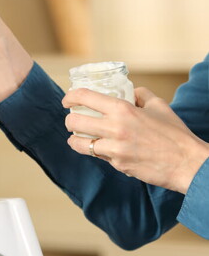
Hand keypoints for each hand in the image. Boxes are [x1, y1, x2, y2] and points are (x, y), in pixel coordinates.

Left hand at [63, 87, 208, 192]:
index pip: (84, 97)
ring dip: (75, 140)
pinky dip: (96, 152)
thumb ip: (140, 94)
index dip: (70, 97)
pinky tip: (100, 149)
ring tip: (78, 137)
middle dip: (69, 120)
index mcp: (123, 109)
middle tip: (72, 120)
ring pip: (79, 143)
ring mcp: (114, 149)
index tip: (67, 99)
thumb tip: (129, 91)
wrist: (188, 163)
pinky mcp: (117, 165)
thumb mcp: (159, 105)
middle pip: (73, 121)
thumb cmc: (175, 134)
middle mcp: (115, 128)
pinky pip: (98, 157)